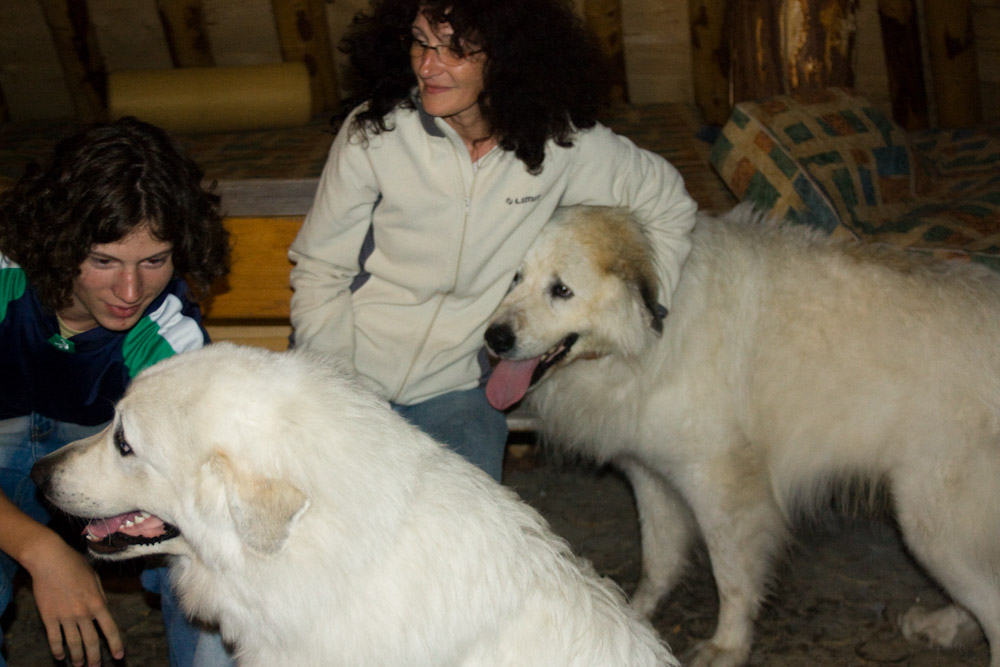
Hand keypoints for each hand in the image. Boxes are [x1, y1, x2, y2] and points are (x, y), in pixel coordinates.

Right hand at [23, 532, 123, 665]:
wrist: (49, 560)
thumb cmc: (74, 564)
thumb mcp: (95, 578)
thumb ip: (100, 596)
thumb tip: (103, 609)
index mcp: (97, 602)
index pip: (110, 629)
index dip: (115, 644)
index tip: (118, 656)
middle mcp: (82, 612)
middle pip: (91, 641)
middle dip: (94, 657)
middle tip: (96, 666)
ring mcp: (64, 616)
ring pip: (73, 643)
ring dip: (77, 657)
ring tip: (79, 664)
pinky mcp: (48, 617)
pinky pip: (54, 638)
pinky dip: (57, 649)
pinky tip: (60, 656)